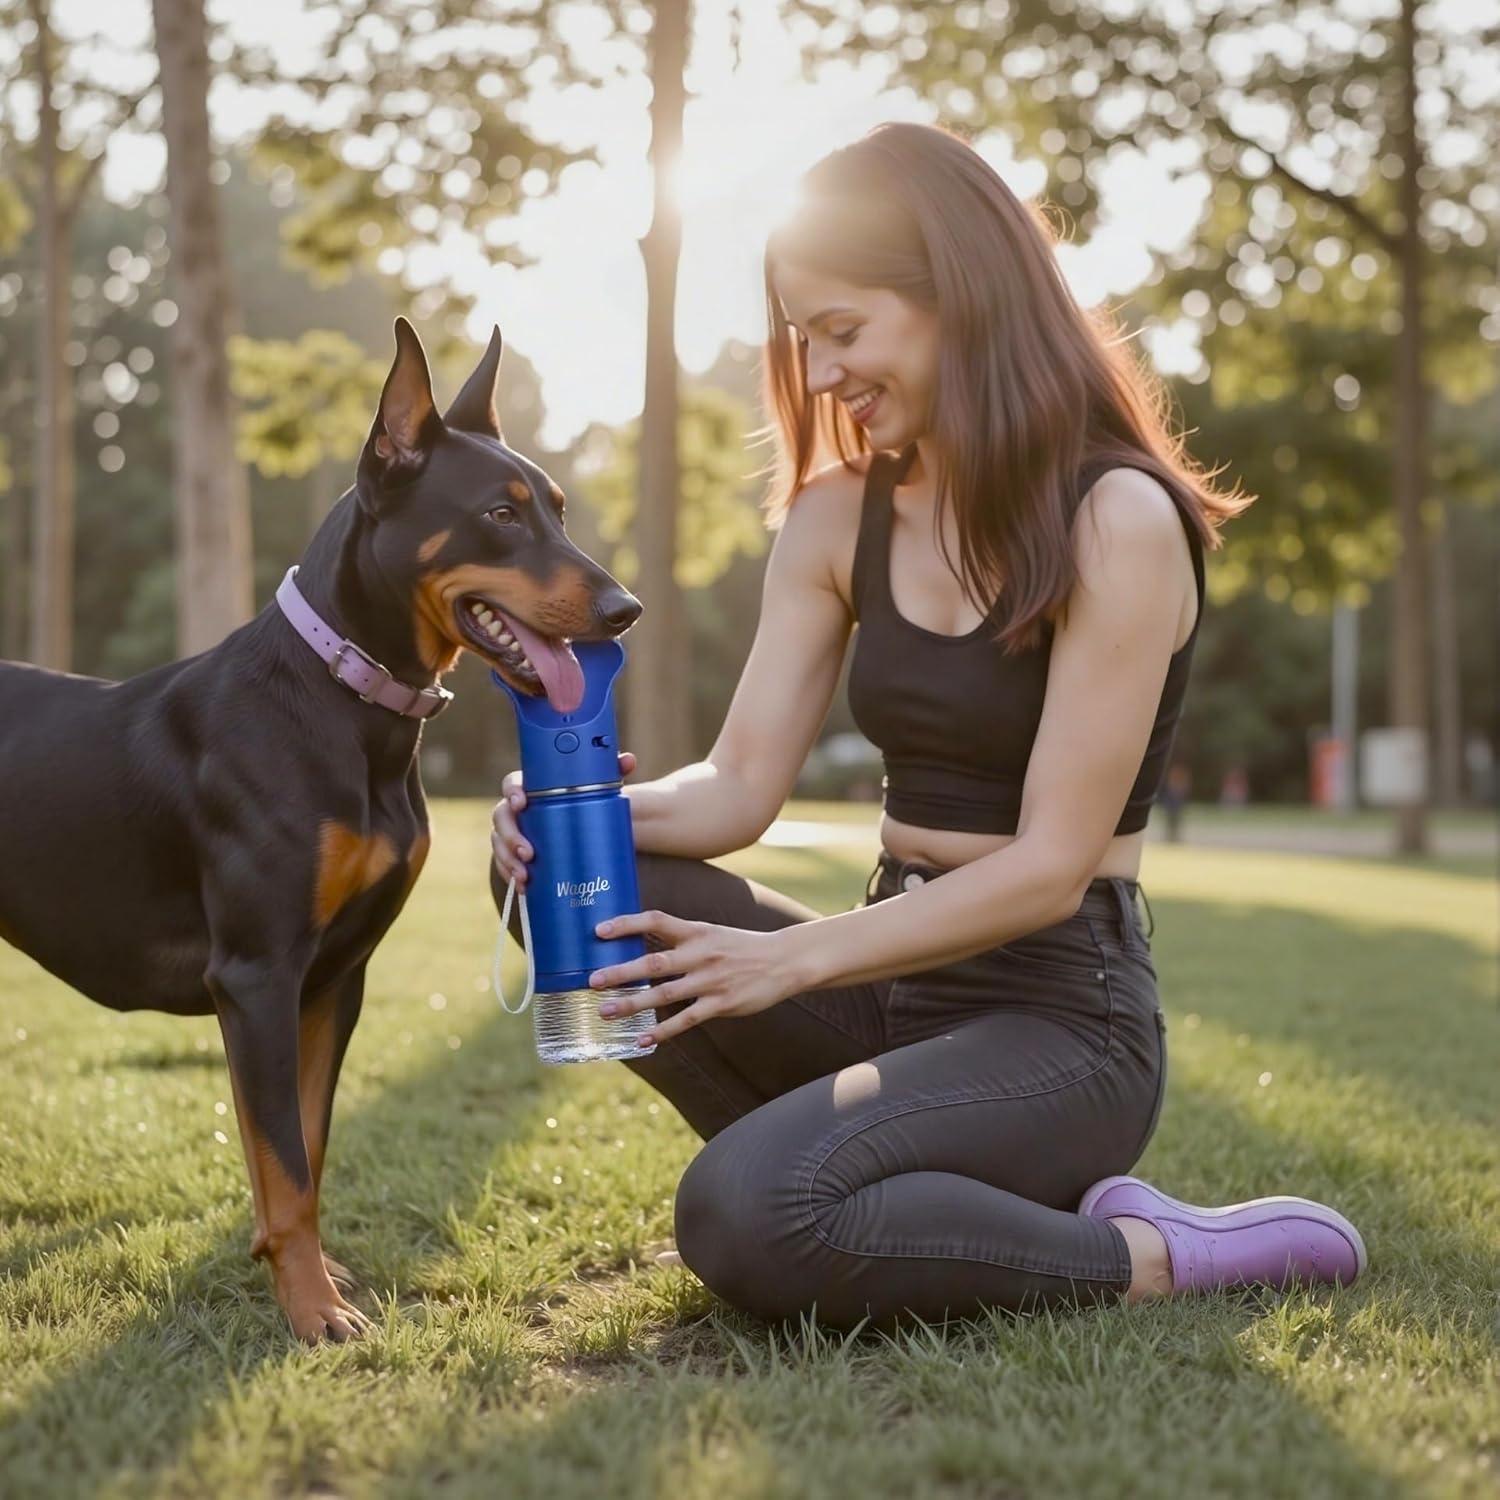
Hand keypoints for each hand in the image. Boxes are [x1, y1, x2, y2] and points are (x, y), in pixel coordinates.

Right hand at [491, 751, 637, 888]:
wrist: (590, 826)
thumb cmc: (589, 801)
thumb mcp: (600, 786)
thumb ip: (613, 770)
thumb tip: (629, 760)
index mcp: (531, 787)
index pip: (512, 783)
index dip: (512, 791)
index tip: (522, 802)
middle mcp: (517, 809)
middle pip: (501, 818)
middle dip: (511, 837)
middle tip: (529, 853)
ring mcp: (514, 831)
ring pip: (499, 843)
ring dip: (507, 860)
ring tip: (525, 875)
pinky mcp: (516, 853)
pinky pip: (504, 863)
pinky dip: (510, 875)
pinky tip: (524, 887)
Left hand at [586, 913, 805, 1046]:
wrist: (784, 961)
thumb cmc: (742, 947)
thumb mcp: (712, 933)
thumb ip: (681, 939)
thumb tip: (643, 942)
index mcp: (697, 931)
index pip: (656, 920)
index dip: (627, 923)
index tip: (599, 930)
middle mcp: (701, 954)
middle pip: (654, 962)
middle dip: (621, 971)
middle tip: (592, 980)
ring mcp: (711, 981)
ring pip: (665, 994)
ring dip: (633, 1004)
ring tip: (605, 1011)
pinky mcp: (721, 1004)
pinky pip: (686, 1020)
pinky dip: (662, 1032)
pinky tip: (642, 1040)